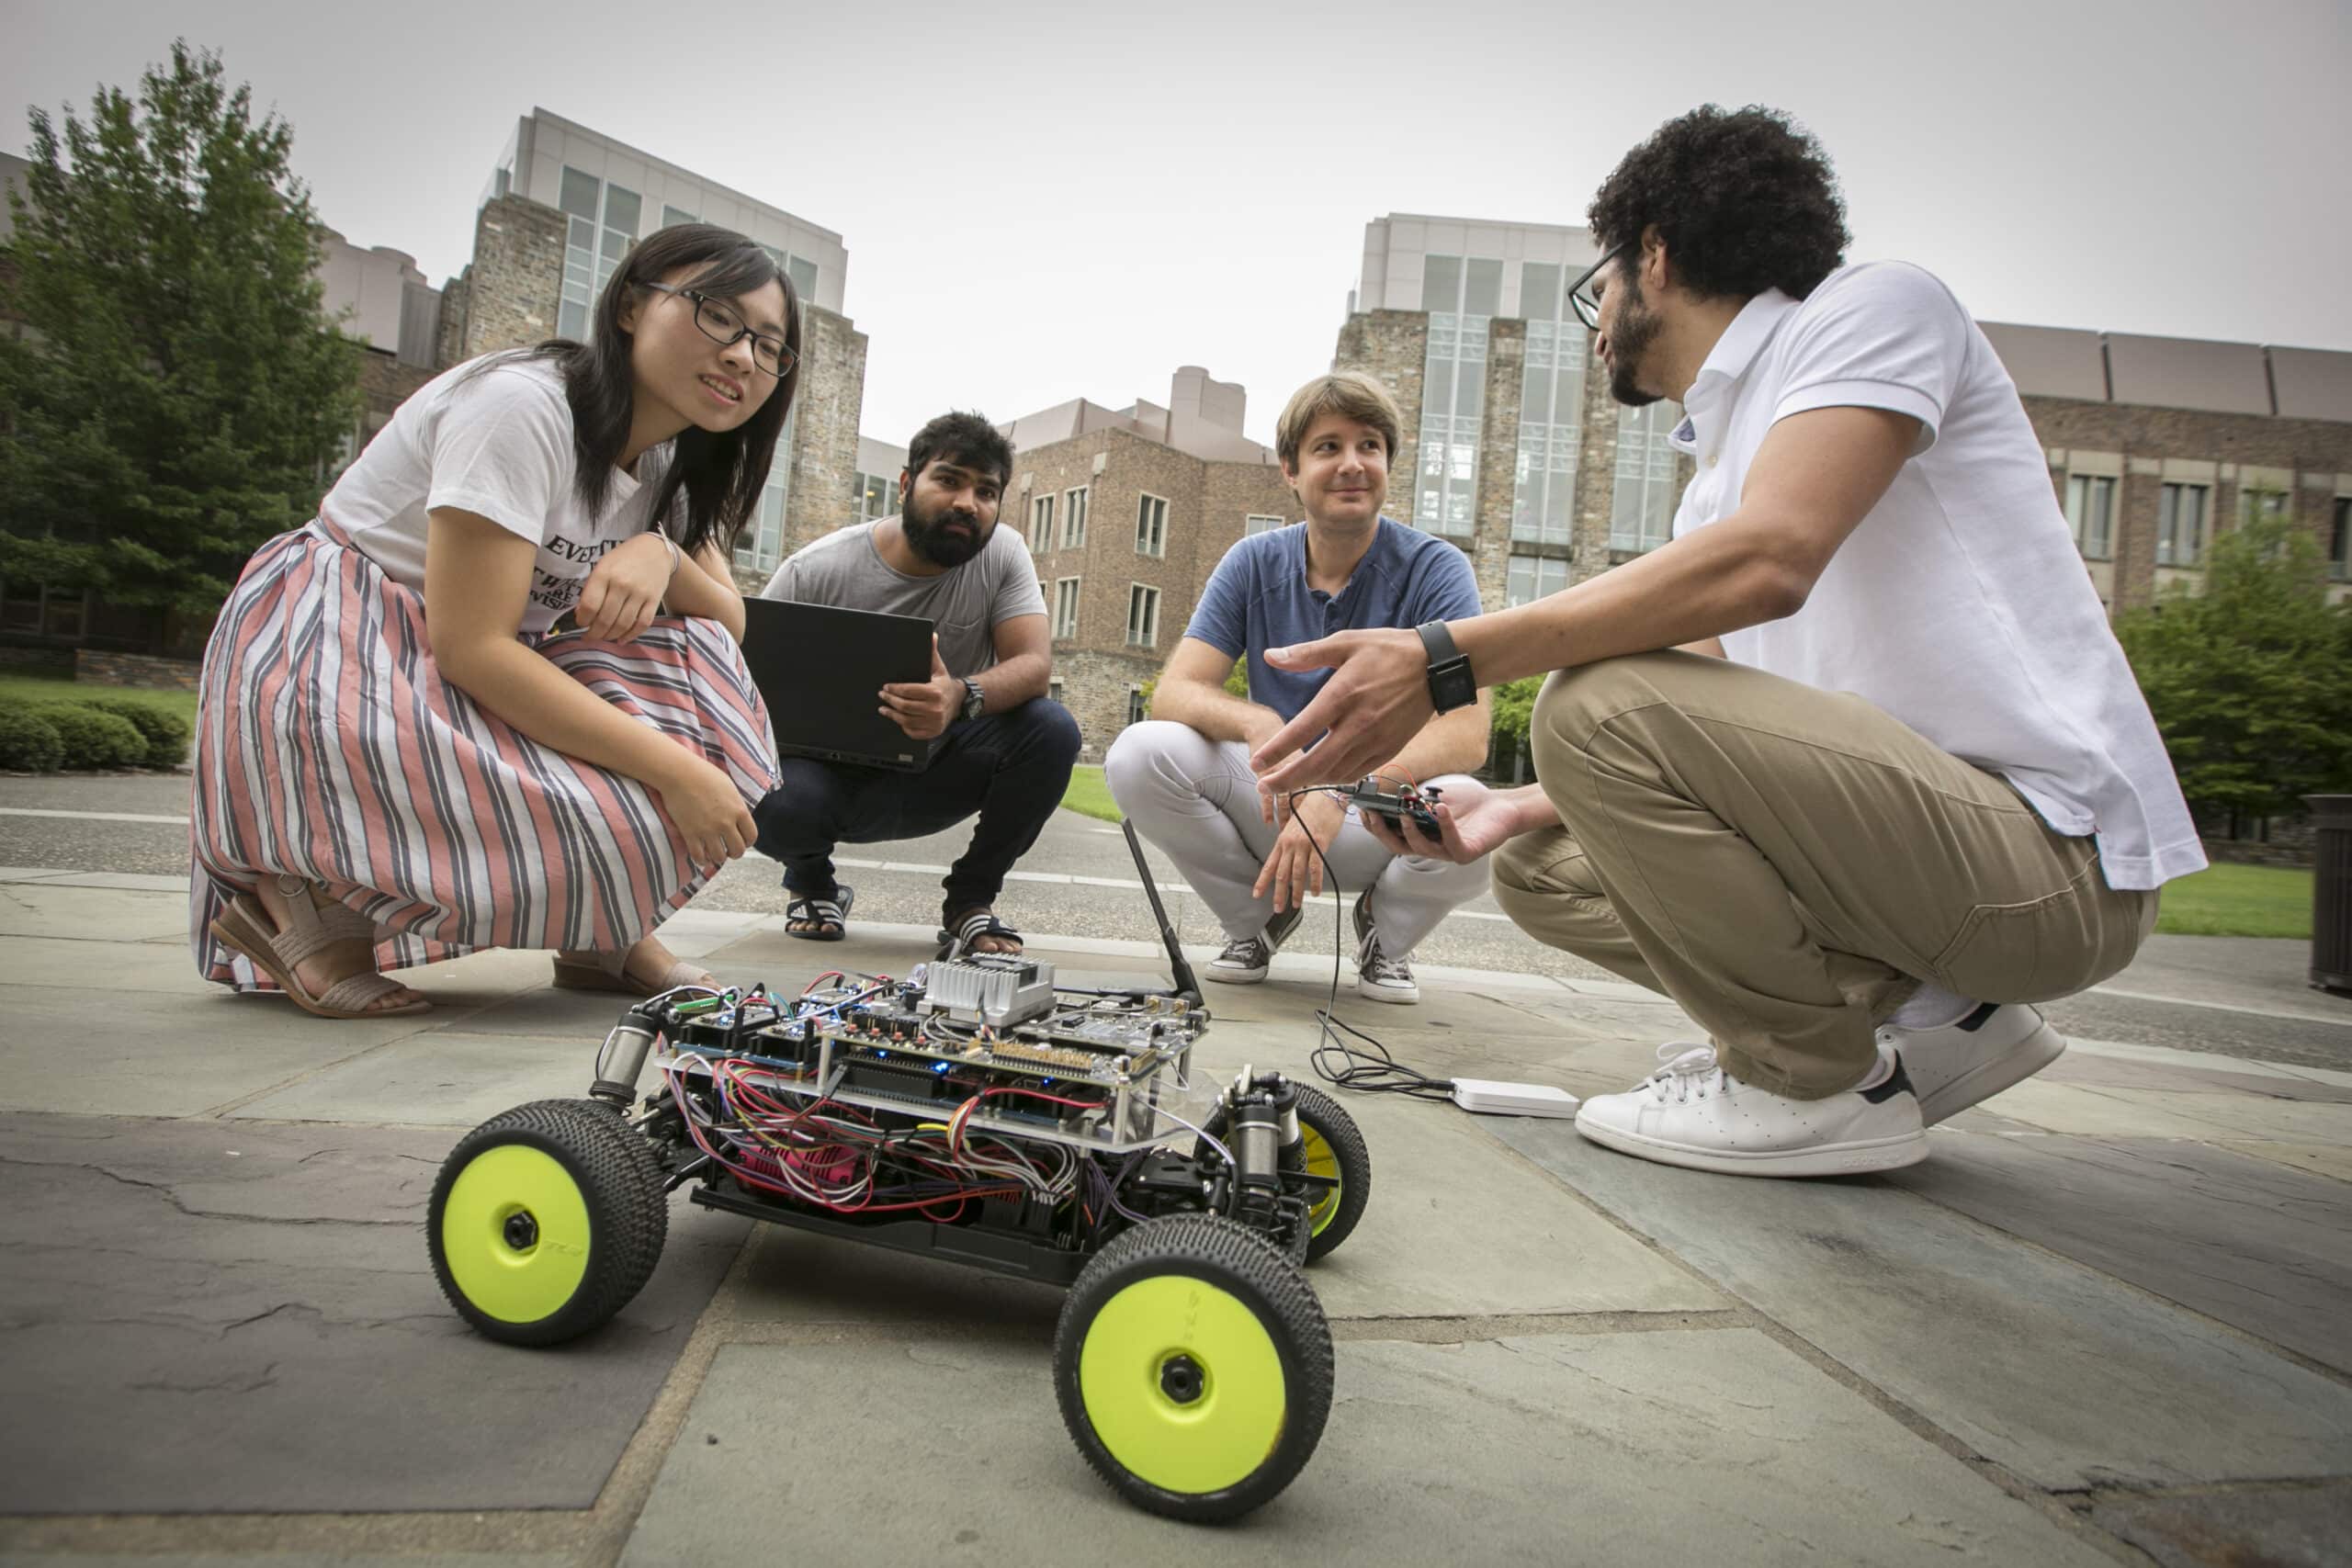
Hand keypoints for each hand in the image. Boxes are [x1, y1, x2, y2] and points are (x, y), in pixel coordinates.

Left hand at [576, 533, 674, 643]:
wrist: (655, 550)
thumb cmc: (623, 559)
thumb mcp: (602, 566)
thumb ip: (591, 589)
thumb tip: (581, 613)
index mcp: (605, 574)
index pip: (589, 605)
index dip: (582, 620)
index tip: (581, 623)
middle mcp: (622, 584)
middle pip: (605, 619)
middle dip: (594, 633)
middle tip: (590, 636)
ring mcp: (640, 593)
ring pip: (622, 625)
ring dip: (610, 636)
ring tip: (604, 637)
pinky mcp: (654, 600)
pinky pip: (642, 624)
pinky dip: (630, 635)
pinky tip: (621, 639)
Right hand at [656, 755, 756, 866]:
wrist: (680, 773)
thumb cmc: (703, 774)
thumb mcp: (729, 787)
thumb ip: (735, 805)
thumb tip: (738, 817)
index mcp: (739, 810)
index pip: (751, 836)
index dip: (747, 842)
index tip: (742, 842)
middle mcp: (726, 823)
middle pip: (738, 850)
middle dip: (734, 853)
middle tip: (729, 851)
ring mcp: (708, 830)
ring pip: (719, 857)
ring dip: (718, 858)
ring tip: (714, 854)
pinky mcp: (690, 834)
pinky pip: (699, 856)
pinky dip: (701, 860)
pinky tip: (701, 857)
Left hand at [880, 636, 958, 739]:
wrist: (958, 702)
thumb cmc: (943, 684)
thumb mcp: (938, 667)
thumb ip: (932, 652)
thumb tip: (931, 635)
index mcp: (935, 692)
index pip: (909, 691)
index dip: (894, 689)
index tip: (886, 687)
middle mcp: (936, 709)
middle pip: (905, 706)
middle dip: (890, 700)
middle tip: (882, 695)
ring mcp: (934, 723)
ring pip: (906, 720)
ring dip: (892, 714)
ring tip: (884, 708)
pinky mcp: (933, 732)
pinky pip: (912, 732)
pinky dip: (903, 726)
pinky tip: (897, 719)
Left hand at [1250, 628, 1435, 796]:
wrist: (1436, 666)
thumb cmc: (1388, 650)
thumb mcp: (1346, 642)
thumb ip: (1306, 654)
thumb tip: (1269, 656)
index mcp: (1343, 694)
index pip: (1302, 730)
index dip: (1276, 750)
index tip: (1256, 763)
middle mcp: (1359, 723)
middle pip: (1316, 763)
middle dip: (1286, 780)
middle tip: (1264, 787)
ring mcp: (1377, 740)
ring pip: (1336, 773)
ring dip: (1309, 782)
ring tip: (1287, 782)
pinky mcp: (1390, 749)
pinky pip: (1357, 773)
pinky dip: (1336, 779)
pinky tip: (1322, 776)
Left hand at [1251, 790, 1347, 914]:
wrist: (1326, 797)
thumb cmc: (1312, 811)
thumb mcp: (1295, 827)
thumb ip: (1290, 844)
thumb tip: (1288, 860)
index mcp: (1282, 840)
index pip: (1269, 865)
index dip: (1262, 881)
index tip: (1256, 894)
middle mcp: (1290, 844)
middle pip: (1281, 873)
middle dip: (1278, 893)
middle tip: (1278, 908)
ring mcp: (1304, 844)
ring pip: (1297, 873)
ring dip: (1296, 891)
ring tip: (1296, 904)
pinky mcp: (1319, 844)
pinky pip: (1316, 867)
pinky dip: (1316, 882)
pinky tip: (1316, 892)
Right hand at [1357, 776, 1518, 864]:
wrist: (1502, 807)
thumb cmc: (1469, 803)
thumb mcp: (1437, 797)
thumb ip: (1417, 799)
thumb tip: (1394, 794)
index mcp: (1420, 835)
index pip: (1391, 835)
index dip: (1375, 825)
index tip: (1363, 809)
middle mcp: (1431, 847)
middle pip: (1399, 846)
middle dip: (1383, 831)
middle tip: (1373, 814)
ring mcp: (1448, 852)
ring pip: (1421, 849)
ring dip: (1410, 830)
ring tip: (1404, 811)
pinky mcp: (1467, 853)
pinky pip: (1452, 842)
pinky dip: (1445, 825)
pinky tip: (1440, 808)